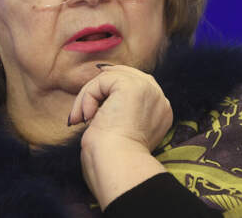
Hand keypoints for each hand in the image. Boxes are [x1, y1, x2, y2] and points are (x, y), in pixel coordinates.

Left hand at [68, 64, 172, 208]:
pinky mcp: (133, 86)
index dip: (111, 89)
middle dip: (100, 88)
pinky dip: (88, 96)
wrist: (119, 166)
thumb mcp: (121, 132)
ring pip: (111, 76)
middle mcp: (159, 99)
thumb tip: (97, 105)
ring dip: (89, 96)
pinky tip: (87, 117)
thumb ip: (119, 114)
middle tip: (82, 110)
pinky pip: (102, 80)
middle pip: (126, 74)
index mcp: (160, 112)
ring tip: (81, 119)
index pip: (137, 86)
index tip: (91, 106)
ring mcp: (149, 90)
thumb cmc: (114, 160)